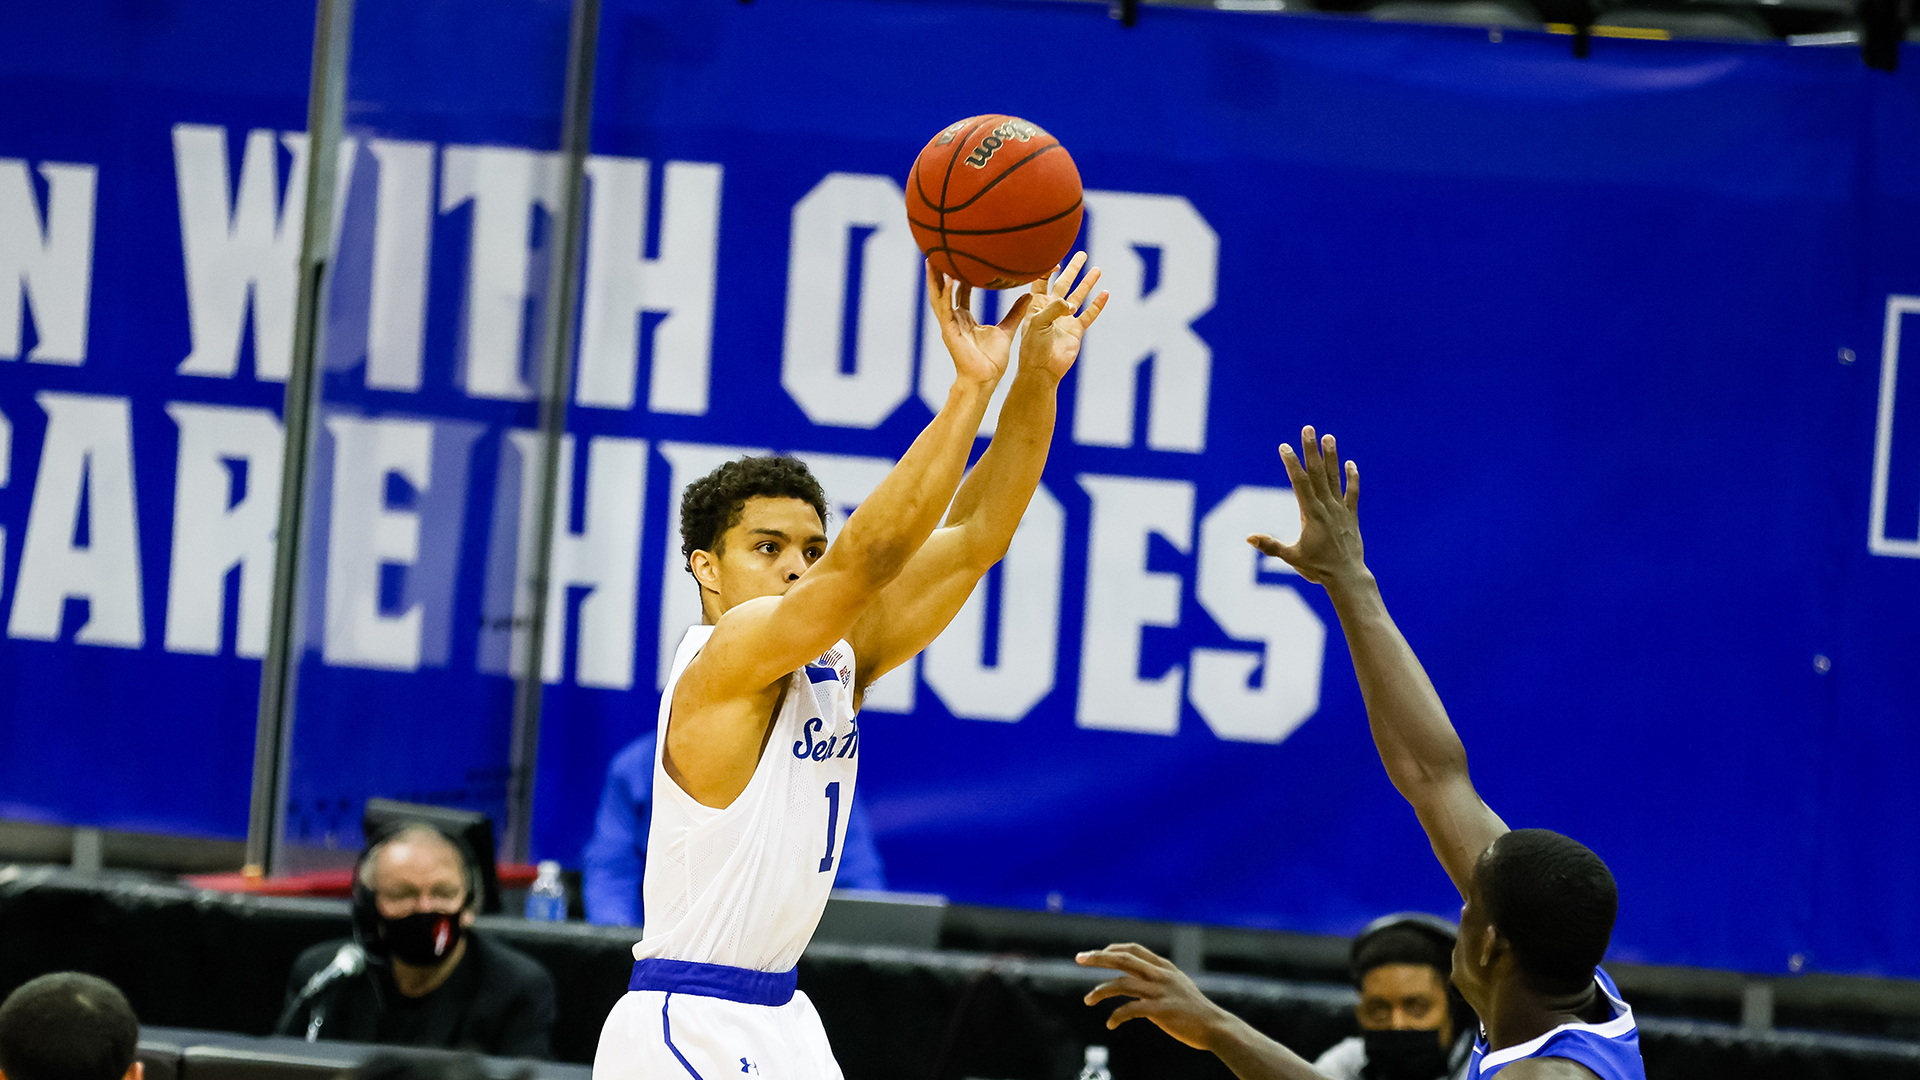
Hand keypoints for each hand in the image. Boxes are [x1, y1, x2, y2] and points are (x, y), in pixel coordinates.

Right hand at [927, 261, 1032, 389]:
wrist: (985, 379)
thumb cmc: (992, 360)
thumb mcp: (1006, 330)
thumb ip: (1015, 312)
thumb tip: (1030, 295)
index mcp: (965, 318)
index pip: (960, 292)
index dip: (960, 276)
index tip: (962, 258)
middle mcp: (955, 319)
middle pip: (944, 290)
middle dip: (940, 272)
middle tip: (938, 251)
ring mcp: (950, 325)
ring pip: (938, 297)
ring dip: (934, 279)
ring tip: (932, 259)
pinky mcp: (949, 331)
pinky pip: (944, 309)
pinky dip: (945, 294)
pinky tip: (947, 280)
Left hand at [1018, 252, 1108, 381]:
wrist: (1042, 370)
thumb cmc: (1032, 347)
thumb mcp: (1038, 323)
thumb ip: (1054, 309)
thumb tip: (1071, 303)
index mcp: (1036, 304)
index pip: (1041, 280)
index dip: (1047, 268)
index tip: (1057, 259)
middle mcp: (1051, 308)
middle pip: (1063, 283)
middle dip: (1072, 269)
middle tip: (1081, 255)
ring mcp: (1065, 319)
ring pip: (1078, 296)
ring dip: (1087, 283)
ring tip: (1096, 269)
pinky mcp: (1076, 330)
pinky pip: (1089, 314)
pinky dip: (1097, 304)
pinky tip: (1105, 293)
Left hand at [1077, 943, 1232, 1050]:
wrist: (1215, 1026)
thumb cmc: (1195, 1010)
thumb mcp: (1178, 985)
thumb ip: (1160, 978)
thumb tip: (1139, 977)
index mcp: (1164, 967)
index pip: (1134, 949)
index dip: (1114, 948)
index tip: (1098, 952)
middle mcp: (1160, 975)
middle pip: (1123, 959)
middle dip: (1098, 957)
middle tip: (1079, 958)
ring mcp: (1160, 992)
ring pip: (1122, 984)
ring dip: (1100, 991)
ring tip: (1087, 1000)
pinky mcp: (1160, 1010)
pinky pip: (1130, 1010)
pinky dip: (1116, 1016)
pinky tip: (1110, 1024)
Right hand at [1249, 426, 1365, 588]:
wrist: (1347, 577)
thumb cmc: (1317, 568)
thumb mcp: (1291, 557)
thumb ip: (1271, 546)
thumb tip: (1249, 537)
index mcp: (1311, 514)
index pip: (1300, 483)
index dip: (1292, 463)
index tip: (1284, 446)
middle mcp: (1327, 507)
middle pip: (1318, 473)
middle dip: (1311, 450)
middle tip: (1308, 429)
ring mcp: (1340, 510)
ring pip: (1335, 478)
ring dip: (1332, 457)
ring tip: (1329, 437)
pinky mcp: (1351, 516)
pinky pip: (1352, 493)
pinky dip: (1351, 478)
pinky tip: (1350, 463)